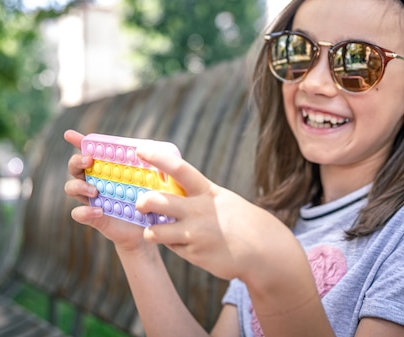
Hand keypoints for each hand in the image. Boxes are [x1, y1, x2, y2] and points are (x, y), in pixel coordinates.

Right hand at [63, 129, 146, 251]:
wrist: (149, 228)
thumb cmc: (151, 199)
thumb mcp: (155, 180)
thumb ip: (154, 165)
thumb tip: (153, 152)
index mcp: (107, 168)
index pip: (90, 151)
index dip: (78, 141)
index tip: (69, 134)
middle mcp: (95, 180)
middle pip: (74, 167)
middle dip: (77, 161)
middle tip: (89, 161)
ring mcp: (92, 199)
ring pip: (71, 187)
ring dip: (79, 186)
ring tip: (95, 191)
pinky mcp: (93, 217)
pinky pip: (78, 213)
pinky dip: (85, 212)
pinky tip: (99, 211)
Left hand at [136, 146, 299, 283]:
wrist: (263, 250)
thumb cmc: (239, 221)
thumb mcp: (220, 199)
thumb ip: (195, 194)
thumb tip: (166, 187)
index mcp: (206, 192)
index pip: (179, 169)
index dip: (158, 158)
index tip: (140, 150)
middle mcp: (198, 211)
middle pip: (158, 201)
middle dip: (143, 201)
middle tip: (140, 203)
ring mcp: (195, 234)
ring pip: (155, 231)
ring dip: (151, 231)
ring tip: (154, 230)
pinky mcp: (194, 254)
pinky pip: (171, 247)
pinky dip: (173, 244)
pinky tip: (186, 243)